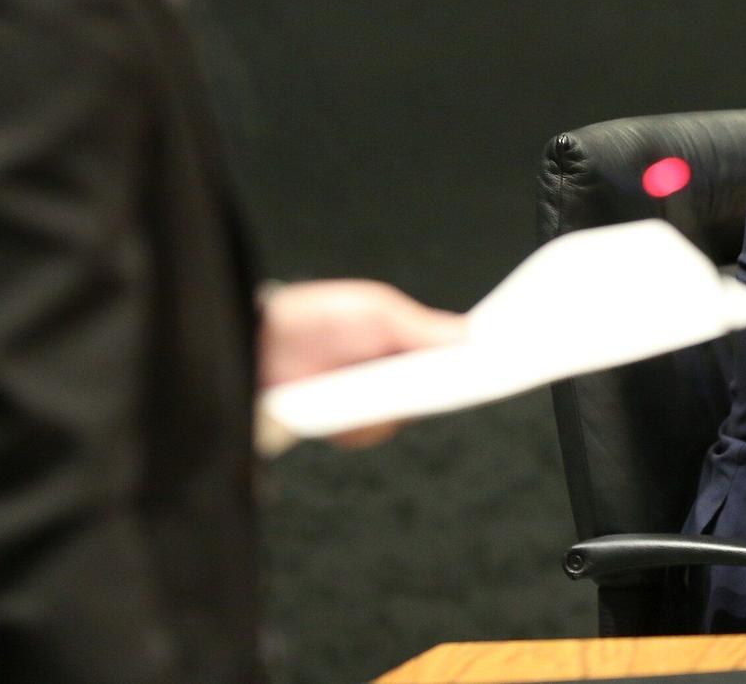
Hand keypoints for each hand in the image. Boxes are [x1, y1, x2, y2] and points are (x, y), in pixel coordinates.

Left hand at [258, 279, 465, 447]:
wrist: (258, 345)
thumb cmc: (317, 318)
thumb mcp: (377, 311)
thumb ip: (424, 326)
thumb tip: (471, 335)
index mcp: (405, 341)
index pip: (451, 359)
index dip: (470, 366)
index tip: (487, 368)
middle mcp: (391, 374)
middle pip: (432, 394)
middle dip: (427, 389)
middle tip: (412, 380)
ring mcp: (368, 402)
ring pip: (400, 418)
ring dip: (385, 407)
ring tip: (359, 386)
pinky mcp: (345, 426)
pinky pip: (368, 434)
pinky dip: (358, 424)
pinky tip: (340, 405)